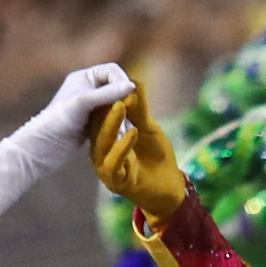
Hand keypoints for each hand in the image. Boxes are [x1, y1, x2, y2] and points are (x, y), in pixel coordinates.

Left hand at [39, 62, 136, 142]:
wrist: (43, 147)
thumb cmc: (59, 120)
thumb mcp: (84, 102)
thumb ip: (108, 93)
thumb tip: (133, 86)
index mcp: (84, 77)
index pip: (112, 71)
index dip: (122, 81)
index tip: (128, 97)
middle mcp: (88, 89)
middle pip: (116, 88)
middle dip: (125, 101)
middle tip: (129, 116)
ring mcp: (91, 107)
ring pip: (116, 106)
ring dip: (122, 116)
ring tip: (124, 130)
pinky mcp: (93, 123)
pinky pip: (112, 120)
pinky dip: (117, 126)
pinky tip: (119, 137)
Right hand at [90, 92, 188, 217]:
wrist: (169, 186)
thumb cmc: (156, 156)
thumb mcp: (148, 127)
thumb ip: (139, 109)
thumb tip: (133, 81)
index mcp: (105, 137)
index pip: (98, 115)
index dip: (104, 98)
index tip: (112, 79)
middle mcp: (101, 152)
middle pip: (96, 127)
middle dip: (104, 107)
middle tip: (112, 89)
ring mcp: (106, 168)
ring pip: (102, 144)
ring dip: (111, 124)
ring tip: (120, 106)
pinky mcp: (116, 182)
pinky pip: (113, 164)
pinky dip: (122, 147)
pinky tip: (132, 133)